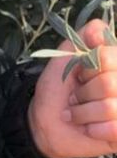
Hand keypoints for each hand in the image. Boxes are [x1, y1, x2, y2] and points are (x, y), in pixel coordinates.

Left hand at [28, 19, 116, 157]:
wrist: (46, 121)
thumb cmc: (58, 88)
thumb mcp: (65, 56)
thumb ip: (83, 37)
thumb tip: (99, 28)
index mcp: (115, 65)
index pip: (110, 56)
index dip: (89, 66)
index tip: (79, 73)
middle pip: (110, 83)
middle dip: (84, 90)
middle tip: (75, 95)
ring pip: (110, 106)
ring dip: (84, 112)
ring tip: (78, 113)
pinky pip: (114, 128)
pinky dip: (93, 129)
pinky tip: (87, 129)